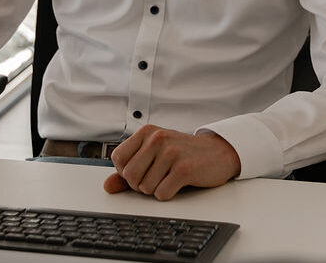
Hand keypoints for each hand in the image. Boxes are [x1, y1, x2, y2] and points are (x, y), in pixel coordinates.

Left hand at [104, 125, 240, 200]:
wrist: (218, 153)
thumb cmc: (183, 154)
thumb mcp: (154, 155)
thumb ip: (129, 169)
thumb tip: (107, 186)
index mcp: (147, 131)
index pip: (117, 159)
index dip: (125, 172)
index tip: (141, 170)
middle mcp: (157, 138)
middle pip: (129, 176)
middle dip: (140, 184)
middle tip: (157, 177)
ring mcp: (171, 152)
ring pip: (145, 188)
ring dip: (156, 189)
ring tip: (170, 177)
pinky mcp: (184, 168)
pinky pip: (162, 194)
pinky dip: (169, 194)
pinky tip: (179, 182)